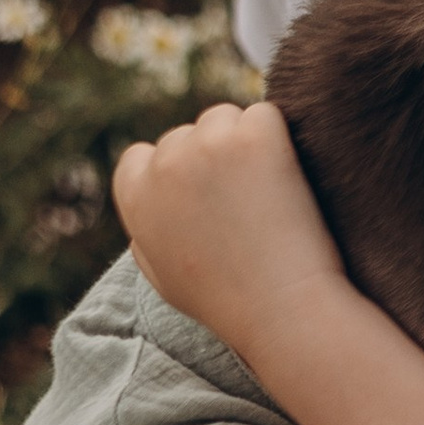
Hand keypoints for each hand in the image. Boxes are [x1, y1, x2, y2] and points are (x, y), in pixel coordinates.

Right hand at [113, 103, 345, 359]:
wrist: (282, 308)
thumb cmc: (228, 302)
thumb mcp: (163, 276)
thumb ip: (146, 230)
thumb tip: (150, 198)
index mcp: (134, 194)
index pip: (143, 156)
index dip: (177, 174)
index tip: (208, 199)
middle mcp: (164, 162)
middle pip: (190, 134)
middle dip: (215, 158)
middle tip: (249, 204)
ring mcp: (208, 144)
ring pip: (227, 119)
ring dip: (246, 142)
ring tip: (269, 195)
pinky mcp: (254, 136)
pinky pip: (267, 115)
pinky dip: (281, 139)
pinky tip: (289, 180)